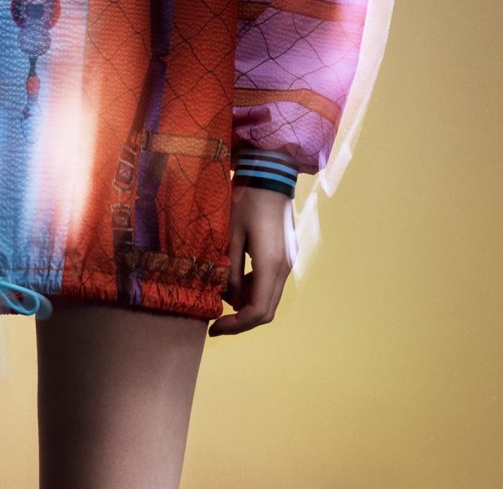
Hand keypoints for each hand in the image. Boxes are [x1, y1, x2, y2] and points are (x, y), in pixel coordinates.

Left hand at [207, 184, 296, 336]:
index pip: (258, 311)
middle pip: (266, 309)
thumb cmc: (247, 201)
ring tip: (220, 293)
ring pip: (269, 296)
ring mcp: (287, 261)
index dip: (236, 325)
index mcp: (270, 264)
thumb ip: (229, 268)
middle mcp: (284, 268)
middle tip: (217, 321)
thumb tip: (227, 296)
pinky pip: (270, 281)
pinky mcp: (285, 254)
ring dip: (246, 302)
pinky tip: (234, 279)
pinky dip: (252, 287)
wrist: (270, 176)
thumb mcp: (231, 234)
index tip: (215, 327)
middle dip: (241, 320)